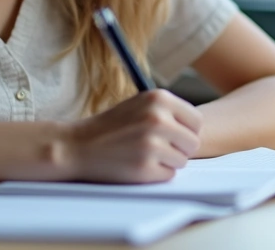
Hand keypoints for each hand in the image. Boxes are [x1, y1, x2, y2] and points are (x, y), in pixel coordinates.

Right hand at [61, 89, 201, 182]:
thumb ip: (167, 111)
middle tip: (156, 148)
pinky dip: (156, 174)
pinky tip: (136, 165)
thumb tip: (198, 126)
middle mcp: (158, 119)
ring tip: (143, 154)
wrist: (76, 146)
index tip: (173, 136)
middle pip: (193, 142)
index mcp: (159, 99)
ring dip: (167, 162)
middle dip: (179, 148)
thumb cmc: (110, 127)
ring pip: (182, 160)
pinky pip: (168, 175)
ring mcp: (152, 144)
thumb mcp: (139, 105)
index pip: (196, 121)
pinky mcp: (145, 168)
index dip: (186, 131)